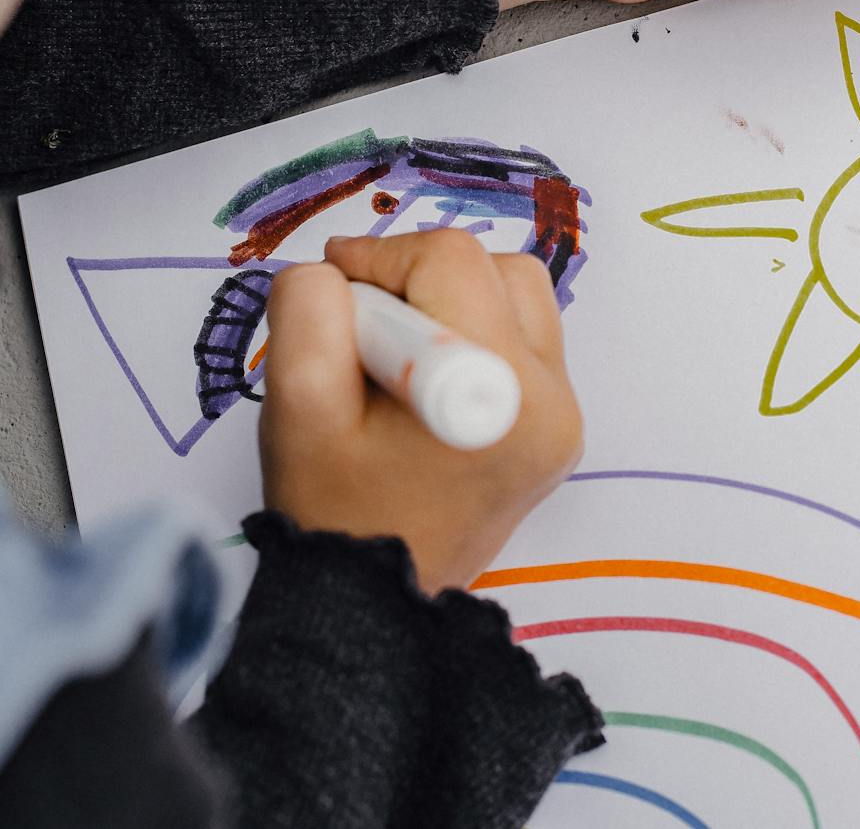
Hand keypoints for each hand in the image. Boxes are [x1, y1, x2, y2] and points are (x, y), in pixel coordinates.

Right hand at [257, 230, 583, 594]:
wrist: (376, 600)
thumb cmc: (334, 509)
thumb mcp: (296, 404)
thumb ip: (310, 310)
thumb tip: (339, 268)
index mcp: (495, 395)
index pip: (449, 260)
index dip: (379, 259)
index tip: (335, 291)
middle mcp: (551, 401)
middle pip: (496, 269)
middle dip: (420, 278)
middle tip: (367, 331)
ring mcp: (563, 416)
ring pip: (517, 296)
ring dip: (453, 302)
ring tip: (400, 357)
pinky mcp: (559, 427)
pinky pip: (524, 339)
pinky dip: (475, 335)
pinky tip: (430, 382)